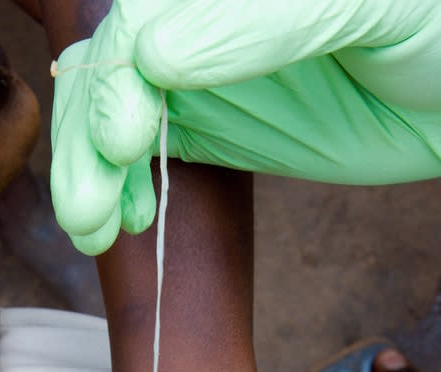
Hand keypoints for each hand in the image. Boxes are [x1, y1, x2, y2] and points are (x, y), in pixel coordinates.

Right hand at [50, 0, 440, 253]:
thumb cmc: (425, 22)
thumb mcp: (352, 6)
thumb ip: (253, 23)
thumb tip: (153, 57)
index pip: (135, 25)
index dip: (114, 84)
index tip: (119, 143)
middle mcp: (195, 25)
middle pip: (111, 79)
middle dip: (87, 145)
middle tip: (85, 213)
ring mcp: (201, 80)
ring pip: (119, 124)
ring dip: (95, 179)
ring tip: (93, 229)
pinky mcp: (215, 129)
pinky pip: (152, 159)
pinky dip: (128, 193)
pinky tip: (126, 220)